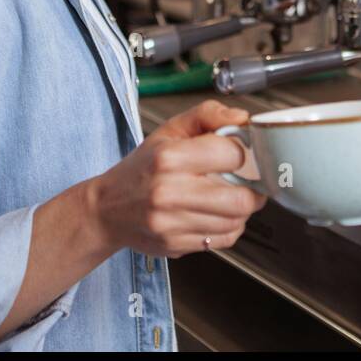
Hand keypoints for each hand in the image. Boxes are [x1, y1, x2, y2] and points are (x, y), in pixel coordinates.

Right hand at [92, 100, 266, 257]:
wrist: (106, 209)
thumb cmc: (141, 168)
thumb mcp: (169, 130)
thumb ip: (207, 115)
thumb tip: (243, 118)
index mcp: (169, 158)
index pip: (232, 154)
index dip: (244, 153)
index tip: (241, 154)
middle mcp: (168, 192)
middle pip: (240, 199)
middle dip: (253, 189)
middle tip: (249, 181)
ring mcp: (171, 223)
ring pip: (235, 222)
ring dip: (242, 209)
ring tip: (232, 196)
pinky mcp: (175, 245)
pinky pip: (223, 240)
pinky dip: (230, 227)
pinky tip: (219, 215)